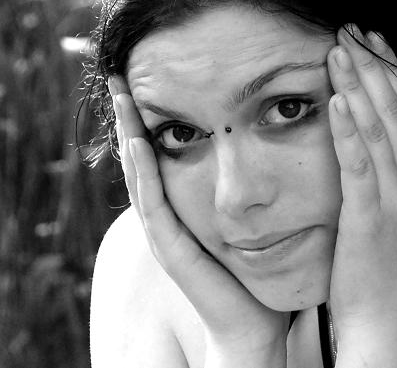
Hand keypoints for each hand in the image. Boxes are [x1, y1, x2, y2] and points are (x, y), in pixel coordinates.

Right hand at [107, 76, 287, 366]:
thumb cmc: (261, 271)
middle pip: (141, 156)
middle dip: (130, 115)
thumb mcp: (257, 215)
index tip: (146, 72)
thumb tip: (279, 129)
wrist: (256, 325)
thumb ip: (256, 182)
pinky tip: (137, 143)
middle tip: (118, 72)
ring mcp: (166, 233)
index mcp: (187, 204)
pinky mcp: (172, 250)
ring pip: (139, 174)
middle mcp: (170, 215)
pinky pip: (153, 205)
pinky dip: (142, 173)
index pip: (164, 150)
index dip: (152, 115)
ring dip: (128, 134)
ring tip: (120, 94)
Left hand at [325, 26, 396, 365]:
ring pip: (378, 128)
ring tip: (338, 50)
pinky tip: (336, 100)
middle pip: (396, 109)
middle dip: (373, 66)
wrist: (388, 315)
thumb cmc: (395, 259)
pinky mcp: (370, 214)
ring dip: (357, 86)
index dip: (392, 70)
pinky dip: (348, 129)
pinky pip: (359, 163)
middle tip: (351, 29)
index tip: (374, 37)